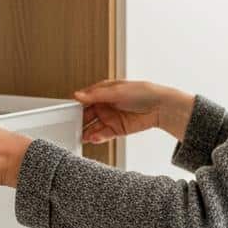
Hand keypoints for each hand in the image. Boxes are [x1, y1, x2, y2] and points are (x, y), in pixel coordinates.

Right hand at [75, 79, 194, 144]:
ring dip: (86, 131)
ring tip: (81, 136)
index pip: (84, 99)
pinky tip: (93, 138)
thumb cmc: (143, 92)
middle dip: (79, 121)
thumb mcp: (117, 90)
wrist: (161, 107)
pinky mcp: (117, 130)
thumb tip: (78, 95)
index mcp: (103, 92)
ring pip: (93, 126)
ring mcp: (110, 118)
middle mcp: (105, 105)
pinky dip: (97, 137)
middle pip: (86, 115)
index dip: (76, 105)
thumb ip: (96, 95)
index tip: (66, 112)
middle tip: (70, 127)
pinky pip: (103, 134)